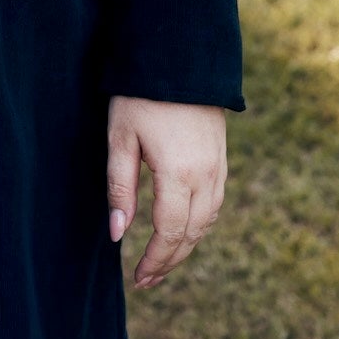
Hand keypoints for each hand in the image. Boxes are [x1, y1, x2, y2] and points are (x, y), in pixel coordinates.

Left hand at [106, 95, 226, 287]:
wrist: (179, 58)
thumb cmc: (140, 96)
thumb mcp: (120, 139)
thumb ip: (120, 188)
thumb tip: (117, 234)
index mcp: (179, 174)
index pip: (170, 232)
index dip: (155, 260)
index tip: (138, 279)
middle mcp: (206, 176)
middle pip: (192, 234)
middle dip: (170, 260)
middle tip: (147, 281)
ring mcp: (218, 167)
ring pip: (208, 221)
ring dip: (186, 245)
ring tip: (163, 261)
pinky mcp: (221, 157)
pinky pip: (215, 203)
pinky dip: (199, 224)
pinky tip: (183, 230)